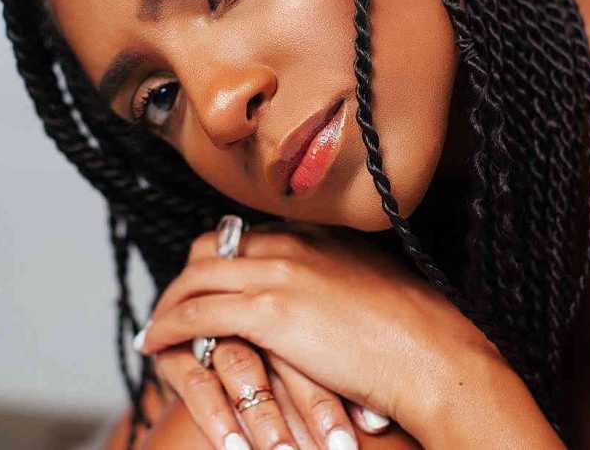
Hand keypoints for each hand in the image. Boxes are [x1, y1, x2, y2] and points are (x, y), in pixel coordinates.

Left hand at [135, 222, 561, 447]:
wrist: (433, 354)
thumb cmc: (413, 329)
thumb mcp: (371, 284)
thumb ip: (338, 277)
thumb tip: (319, 297)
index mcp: (317, 235)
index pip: (247, 236)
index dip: (220, 258)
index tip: (209, 279)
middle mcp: (293, 243)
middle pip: (213, 246)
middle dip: (188, 273)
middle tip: (175, 301)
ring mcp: (279, 273)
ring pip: (198, 276)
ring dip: (171, 301)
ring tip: (158, 324)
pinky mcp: (269, 311)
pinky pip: (198, 312)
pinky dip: (170, 324)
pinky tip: (156, 340)